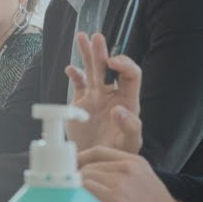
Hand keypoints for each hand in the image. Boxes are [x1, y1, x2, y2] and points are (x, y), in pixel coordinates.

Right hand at [65, 32, 143, 153]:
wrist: (97, 164)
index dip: (124, 65)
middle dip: (102, 52)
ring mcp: (95, 98)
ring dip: (87, 54)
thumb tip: (119, 109)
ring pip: (91, 71)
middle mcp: (112, 95)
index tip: (112, 63)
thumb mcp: (130, 144)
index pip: (131, 75)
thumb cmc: (118, 154)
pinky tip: (71, 69)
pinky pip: (77, 85)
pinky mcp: (80, 104)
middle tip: (97, 38)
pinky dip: (74, 76)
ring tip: (82, 37)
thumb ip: (129, 126)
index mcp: (128, 101)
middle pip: (108, 67)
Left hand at [78, 147, 175, 201]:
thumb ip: (121, 174)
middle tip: (73, 190)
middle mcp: (127, 169)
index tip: (72, 167)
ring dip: (79, 189)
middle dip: (78, 178)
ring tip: (79, 200)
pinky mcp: (115, 200)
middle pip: (89, 166)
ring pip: (85, 177)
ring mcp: (120, 183)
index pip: (98, 151)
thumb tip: (92, 176)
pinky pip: (87, 190)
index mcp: (134, 162)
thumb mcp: (143, 180)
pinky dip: (81, 195)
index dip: (81, 158)